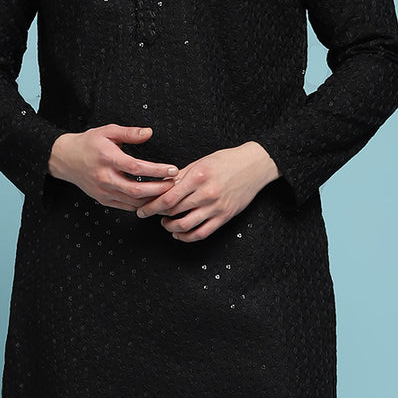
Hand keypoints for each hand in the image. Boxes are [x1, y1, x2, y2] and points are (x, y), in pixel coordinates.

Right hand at [48, 124, 178, 211]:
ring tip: (168, 193)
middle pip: (136, 190)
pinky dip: (141, 205)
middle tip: (175, 185)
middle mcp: (105, 177)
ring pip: (133, 202)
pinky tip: (153, 200)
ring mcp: (103, 191)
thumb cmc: (88, 143)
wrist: (65, 159)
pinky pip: (126, 206)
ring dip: (153, 199)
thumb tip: (149, 132)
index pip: (136, 167)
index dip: (157, 170)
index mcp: (107, 158)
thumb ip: (129, 132)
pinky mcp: (103, 200)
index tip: (172, 170)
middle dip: (159, 189)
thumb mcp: (108, 131)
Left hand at [136, 142, 279, 240]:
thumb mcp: (201, 162)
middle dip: (157, 215)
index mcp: (198, 177)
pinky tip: (179, 233)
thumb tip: (161, 186)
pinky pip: (202, 233)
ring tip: (165, 223)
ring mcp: (216, 207)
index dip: (152, 206)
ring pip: (185, 225)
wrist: (255, 165)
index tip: (142, 209)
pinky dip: (187, 236)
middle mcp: (207, 193)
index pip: (168, 197)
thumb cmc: (227, 161)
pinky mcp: (224, 217)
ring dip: (170, 227)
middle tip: (149, 214)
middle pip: (174, 211)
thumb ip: (181, 176)